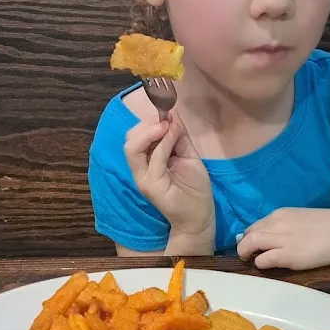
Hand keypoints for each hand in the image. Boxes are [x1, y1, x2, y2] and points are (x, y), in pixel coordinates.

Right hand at [125, 112, 214, 236]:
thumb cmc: (194, 188)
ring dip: (151, 131)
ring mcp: (143, 179)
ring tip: (168, 126)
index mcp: (146, 161)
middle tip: (167, 120)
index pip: (135, 136)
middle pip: (130, 139)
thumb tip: (172, 113)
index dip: (149, 121)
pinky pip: (153, 160)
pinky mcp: (151, 186)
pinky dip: (163, 143)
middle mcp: (140, 170)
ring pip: (132, 147)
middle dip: (147, 124)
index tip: (167, 112)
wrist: (200, 217)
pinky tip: (174, 135)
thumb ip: (178, 136)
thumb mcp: (187, 155)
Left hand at [237, 208, 329, 269]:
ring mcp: (281, 239)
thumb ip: (287, 226)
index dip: (251, 237)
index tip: (253, 246)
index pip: (255, 225)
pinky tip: (267, 266)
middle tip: (247, 256)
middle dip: (243, 246)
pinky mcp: (287, 255)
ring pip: (249, 244)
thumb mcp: (302, 219)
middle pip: (248, 234)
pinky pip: (262, 260)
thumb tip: (274, 237)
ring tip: (251, 261)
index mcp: (281, 214)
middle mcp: (277, 224)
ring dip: (246, 254)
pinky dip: (260, 264)